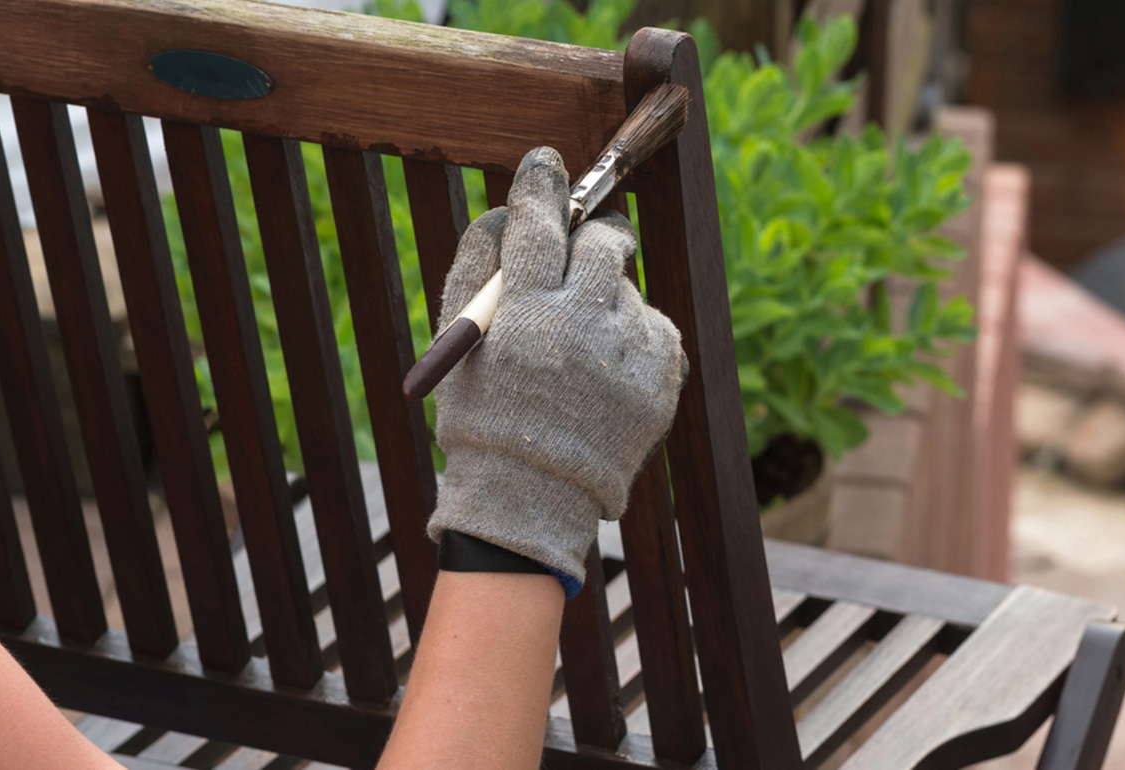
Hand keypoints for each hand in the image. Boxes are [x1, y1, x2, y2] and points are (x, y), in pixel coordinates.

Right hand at [426, 147, 686, 594]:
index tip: (545, 165)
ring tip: (582, 344)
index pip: (538, 225)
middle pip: (604, 241)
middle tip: (582, 247)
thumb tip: (505, 210)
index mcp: (525, 316)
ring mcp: (630, 350)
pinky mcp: (664, 373)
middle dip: (592, 235)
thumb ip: (476, 268)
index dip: (541, 188)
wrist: (534, 495)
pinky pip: (654, 324)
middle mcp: (582, 325)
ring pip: (628, 285)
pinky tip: (606, 371)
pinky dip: (632, 334)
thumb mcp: (460, 345)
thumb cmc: (486, 414)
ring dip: (605, 296)